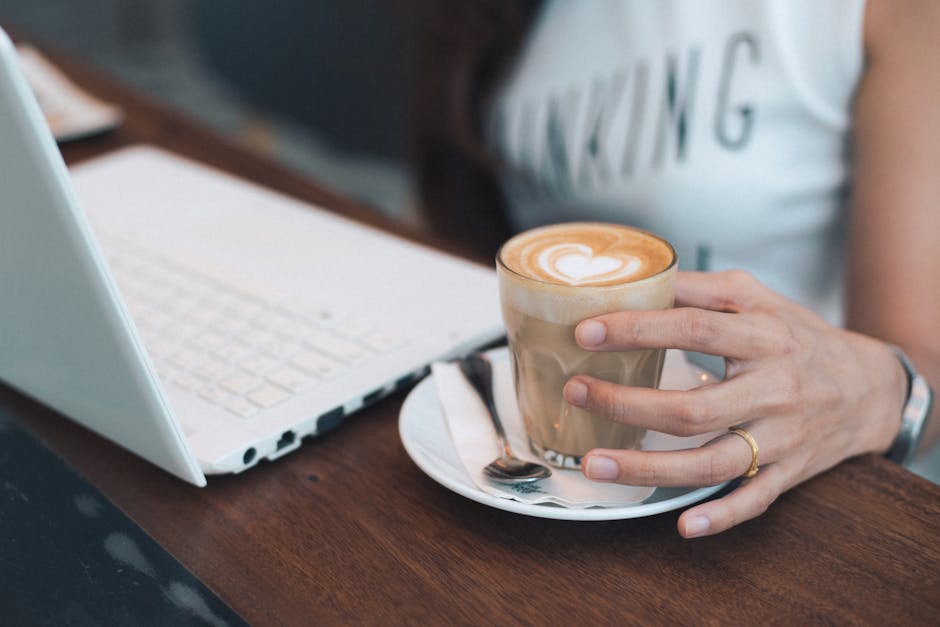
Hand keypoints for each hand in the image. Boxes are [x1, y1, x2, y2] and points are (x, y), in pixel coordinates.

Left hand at [562, 270, 907, 537]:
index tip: (585, 333)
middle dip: (626, 404)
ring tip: (593, 463)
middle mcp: (775, 390)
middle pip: (693, 408)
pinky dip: (721, 516)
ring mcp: (782, 438)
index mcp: (765, 337)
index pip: (694, 330)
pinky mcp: (788, 473)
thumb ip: (701, 290)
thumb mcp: (758, 298)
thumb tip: (638, 281)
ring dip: (648, 468)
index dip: (638, 330)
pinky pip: (755, 501)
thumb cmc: (798, 336)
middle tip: (575, 394)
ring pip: (712, 462)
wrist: (869, 388)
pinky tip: (682, 524)